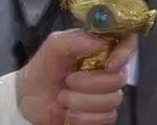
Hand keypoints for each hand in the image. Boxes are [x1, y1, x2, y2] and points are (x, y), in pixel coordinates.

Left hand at [17, 31, 134, 124]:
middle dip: (90, 83)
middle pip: (120, 77)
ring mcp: (106, 93)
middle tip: (68, 81)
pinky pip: (106, 117)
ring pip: (112, 99)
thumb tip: (98, 41)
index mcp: (98, 48)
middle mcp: (106, 70)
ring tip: (63, 97)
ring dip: (81, 101)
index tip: (109, 63)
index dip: (124, 52)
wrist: (29, 101)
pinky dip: (83, 117)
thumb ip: (73, 40)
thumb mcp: (51, 47)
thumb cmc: (42, 71)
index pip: (127, 42)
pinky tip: (69, 112)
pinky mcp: (103, 114)